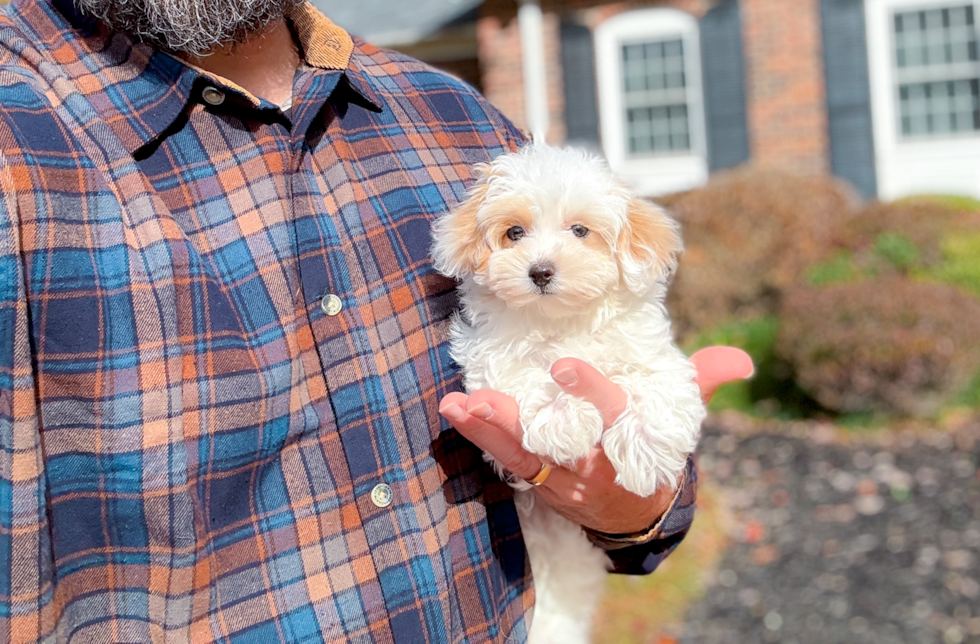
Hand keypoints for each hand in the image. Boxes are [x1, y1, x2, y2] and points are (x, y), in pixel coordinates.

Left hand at [438, 346, 752, 533]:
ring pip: (518, 454)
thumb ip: (703, 383)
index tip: (564, 366)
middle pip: (549, 443)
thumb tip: (743, 362)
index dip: (587, 392)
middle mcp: (589, 460)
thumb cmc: (654, 445)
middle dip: (516, 424)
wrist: (634, 507)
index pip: (608, 414)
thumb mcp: (680, 417)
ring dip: (485, 430)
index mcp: (626, 439)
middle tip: (484, 400)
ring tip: (456, 405)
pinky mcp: (537, 478)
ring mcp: (559, 474)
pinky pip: (504, 459)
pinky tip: (454, 411)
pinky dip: (477, 436)